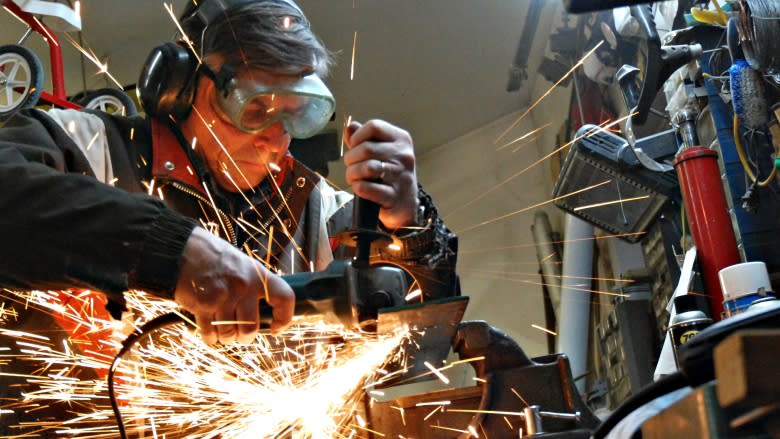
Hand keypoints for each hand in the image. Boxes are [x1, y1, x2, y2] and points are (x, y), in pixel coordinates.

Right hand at [174, 227, 294, 343]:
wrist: (182, 250)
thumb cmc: (213, 257)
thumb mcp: (242, 264)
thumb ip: (254, 285)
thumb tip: (263, 311)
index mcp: (257, 275)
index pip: (284, 298)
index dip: (284, 318)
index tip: (276, 328)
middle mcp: (243, 286)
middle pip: (251, 327)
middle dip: (245, 337)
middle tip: (241, 336)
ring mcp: (222, 297)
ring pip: (230, 333)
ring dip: (227, 338)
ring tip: (224, 333)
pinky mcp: (202, 305)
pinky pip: (210, 333)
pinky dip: (211, 338)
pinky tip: (210, 333)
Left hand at [343, 119, 418, 229]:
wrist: (405, 203)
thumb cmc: (390, 173)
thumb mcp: (382, 151)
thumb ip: (364, 139)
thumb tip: (350, 127)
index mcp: (402, 140)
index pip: (374, 127)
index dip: (357, 136)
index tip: (354, 146)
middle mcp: (404, 156)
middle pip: (366, 148)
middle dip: (350, 158)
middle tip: (350, 166)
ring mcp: (401, 176)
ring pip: (367, 167)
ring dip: (352, 173)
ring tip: (353, 177)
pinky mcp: (394, 196)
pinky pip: (366, 187)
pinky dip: (357, 187)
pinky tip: (359, 188)